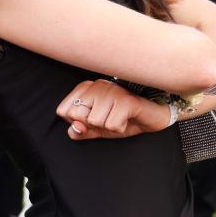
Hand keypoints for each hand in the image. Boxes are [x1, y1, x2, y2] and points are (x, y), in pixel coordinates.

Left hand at [56, 79, 170, 139]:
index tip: (95, 117)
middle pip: (77, 116)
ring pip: (95, 121)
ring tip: (119, 118)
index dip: (78, 122)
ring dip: (108, 127)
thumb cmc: (122, 119)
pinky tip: (127, 119)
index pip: (63, 111)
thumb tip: (73, 129)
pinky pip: (112, 125)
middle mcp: (96, 85)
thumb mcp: (97, 129)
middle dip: (93, 125)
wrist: (152, 117)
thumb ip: (80, 131)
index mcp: (85, 89)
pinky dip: (120, 128)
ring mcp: (111, 91)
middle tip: (109, 118)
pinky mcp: (126, 100)